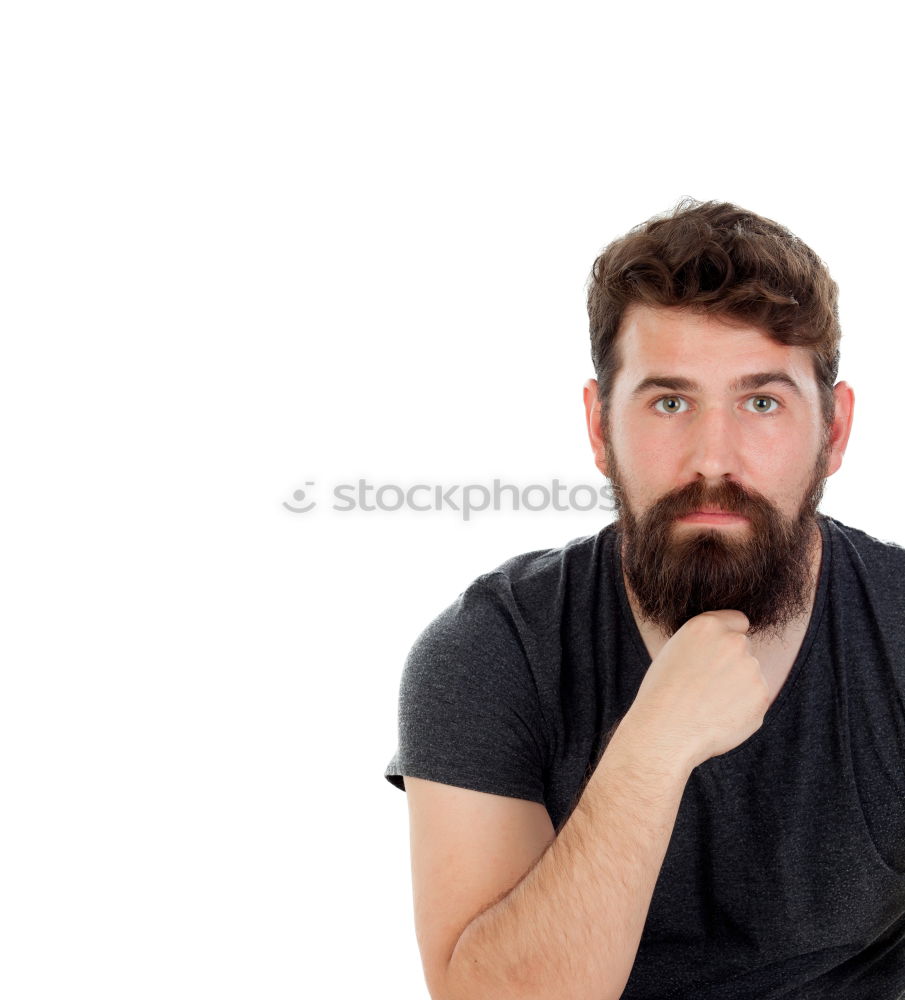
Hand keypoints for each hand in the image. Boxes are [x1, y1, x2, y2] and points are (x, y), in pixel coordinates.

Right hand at [624, 610, 770, 769]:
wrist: (665, 731)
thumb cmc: (661, 693)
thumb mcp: (674, 651)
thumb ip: (705, 644)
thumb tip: (725, 649)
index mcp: (707, 625)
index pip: (737, 620)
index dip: (728, 637)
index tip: (719, 653)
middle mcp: (734, 641)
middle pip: (743, 648)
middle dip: (732, 663)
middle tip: (707, 685)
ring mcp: (751, 668)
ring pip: (750, 674)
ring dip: (738, 686)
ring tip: (709, 704)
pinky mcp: (762, 695)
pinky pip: (755, 698)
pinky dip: (743, 708)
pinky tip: (719, 716)